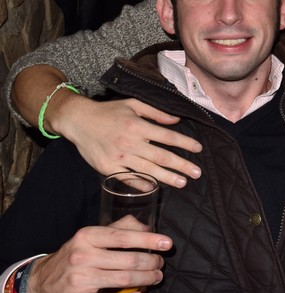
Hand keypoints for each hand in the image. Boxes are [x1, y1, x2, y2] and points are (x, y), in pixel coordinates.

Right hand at [26, 217, 171, 292]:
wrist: (40, 282)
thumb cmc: (74, 255)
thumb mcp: (91, 236)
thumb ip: (119, 227)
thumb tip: (148, 226)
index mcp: (88, 236)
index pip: (124, 237)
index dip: (149, 239)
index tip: (167, 243)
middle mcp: (83, 256)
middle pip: (129, 260)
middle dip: (152, 262)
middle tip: (160, 264)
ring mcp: (80, 279)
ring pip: (124, 280)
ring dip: (146, 279)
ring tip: (155, 277)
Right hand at [59, 95, 201, 188]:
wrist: (78, 120)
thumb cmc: (108, 111)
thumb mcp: (134, 105)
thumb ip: (156, 113)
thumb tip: (177, 120)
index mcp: (138, 126)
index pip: (168, 137)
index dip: (185, 143)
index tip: (198, 149)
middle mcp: (130, 142)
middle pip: (162, 156)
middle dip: (182, 165)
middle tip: (197, 173)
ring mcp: (119, 157)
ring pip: (148, 170)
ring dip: (167, 177)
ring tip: (182, 183)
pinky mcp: (107, 168)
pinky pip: (127, 178)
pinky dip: (141, 184)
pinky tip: (154, 188)